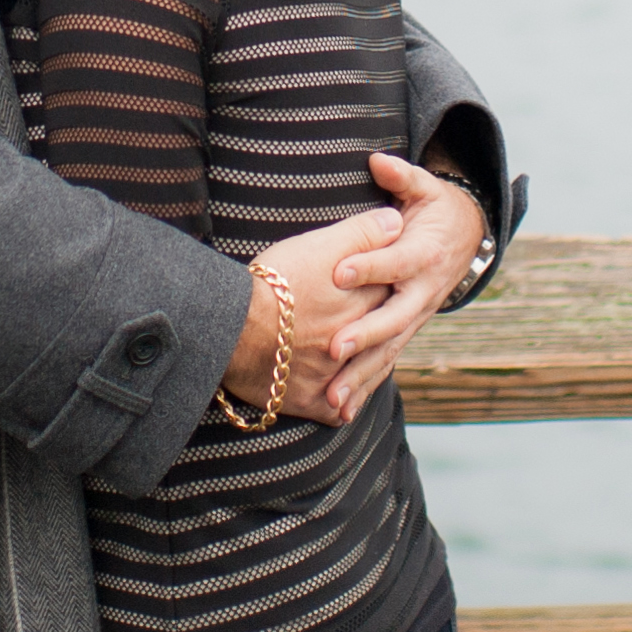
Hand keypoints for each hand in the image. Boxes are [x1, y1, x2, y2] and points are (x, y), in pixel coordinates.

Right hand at [231, 207, 400, 423]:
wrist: (235, 327)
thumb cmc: (274, 283)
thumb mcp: (320, 245)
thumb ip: (361, 233)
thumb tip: (396, 222)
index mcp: (362, 304)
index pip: (389, 295)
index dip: (388, 287)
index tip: (386, 284)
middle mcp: (355, 343)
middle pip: (380, 337)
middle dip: (382, 331)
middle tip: (384, 325)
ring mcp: (335, 374)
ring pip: (361, 375)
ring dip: (366, 370)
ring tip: (368, 364)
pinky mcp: (311, 400)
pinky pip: (335, 410)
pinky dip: (341, 407)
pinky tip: (344, 406)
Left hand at [300, 154, 487, 421]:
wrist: (467, 240)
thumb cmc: (436, 209)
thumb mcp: (426, 188)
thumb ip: (402, 177)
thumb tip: (378, 160)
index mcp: (423, 255)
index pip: (394, 262)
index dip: (368, 266)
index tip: (338, 272)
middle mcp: (422, 292)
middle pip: (392, 317)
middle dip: (364, 335)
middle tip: (333, 348)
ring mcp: (415, 317)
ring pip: (388, 350)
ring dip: (361, 376)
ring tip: (333, 399)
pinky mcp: (406, 332)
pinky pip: (386, 363)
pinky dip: (365, 387)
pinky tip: (339, 412)